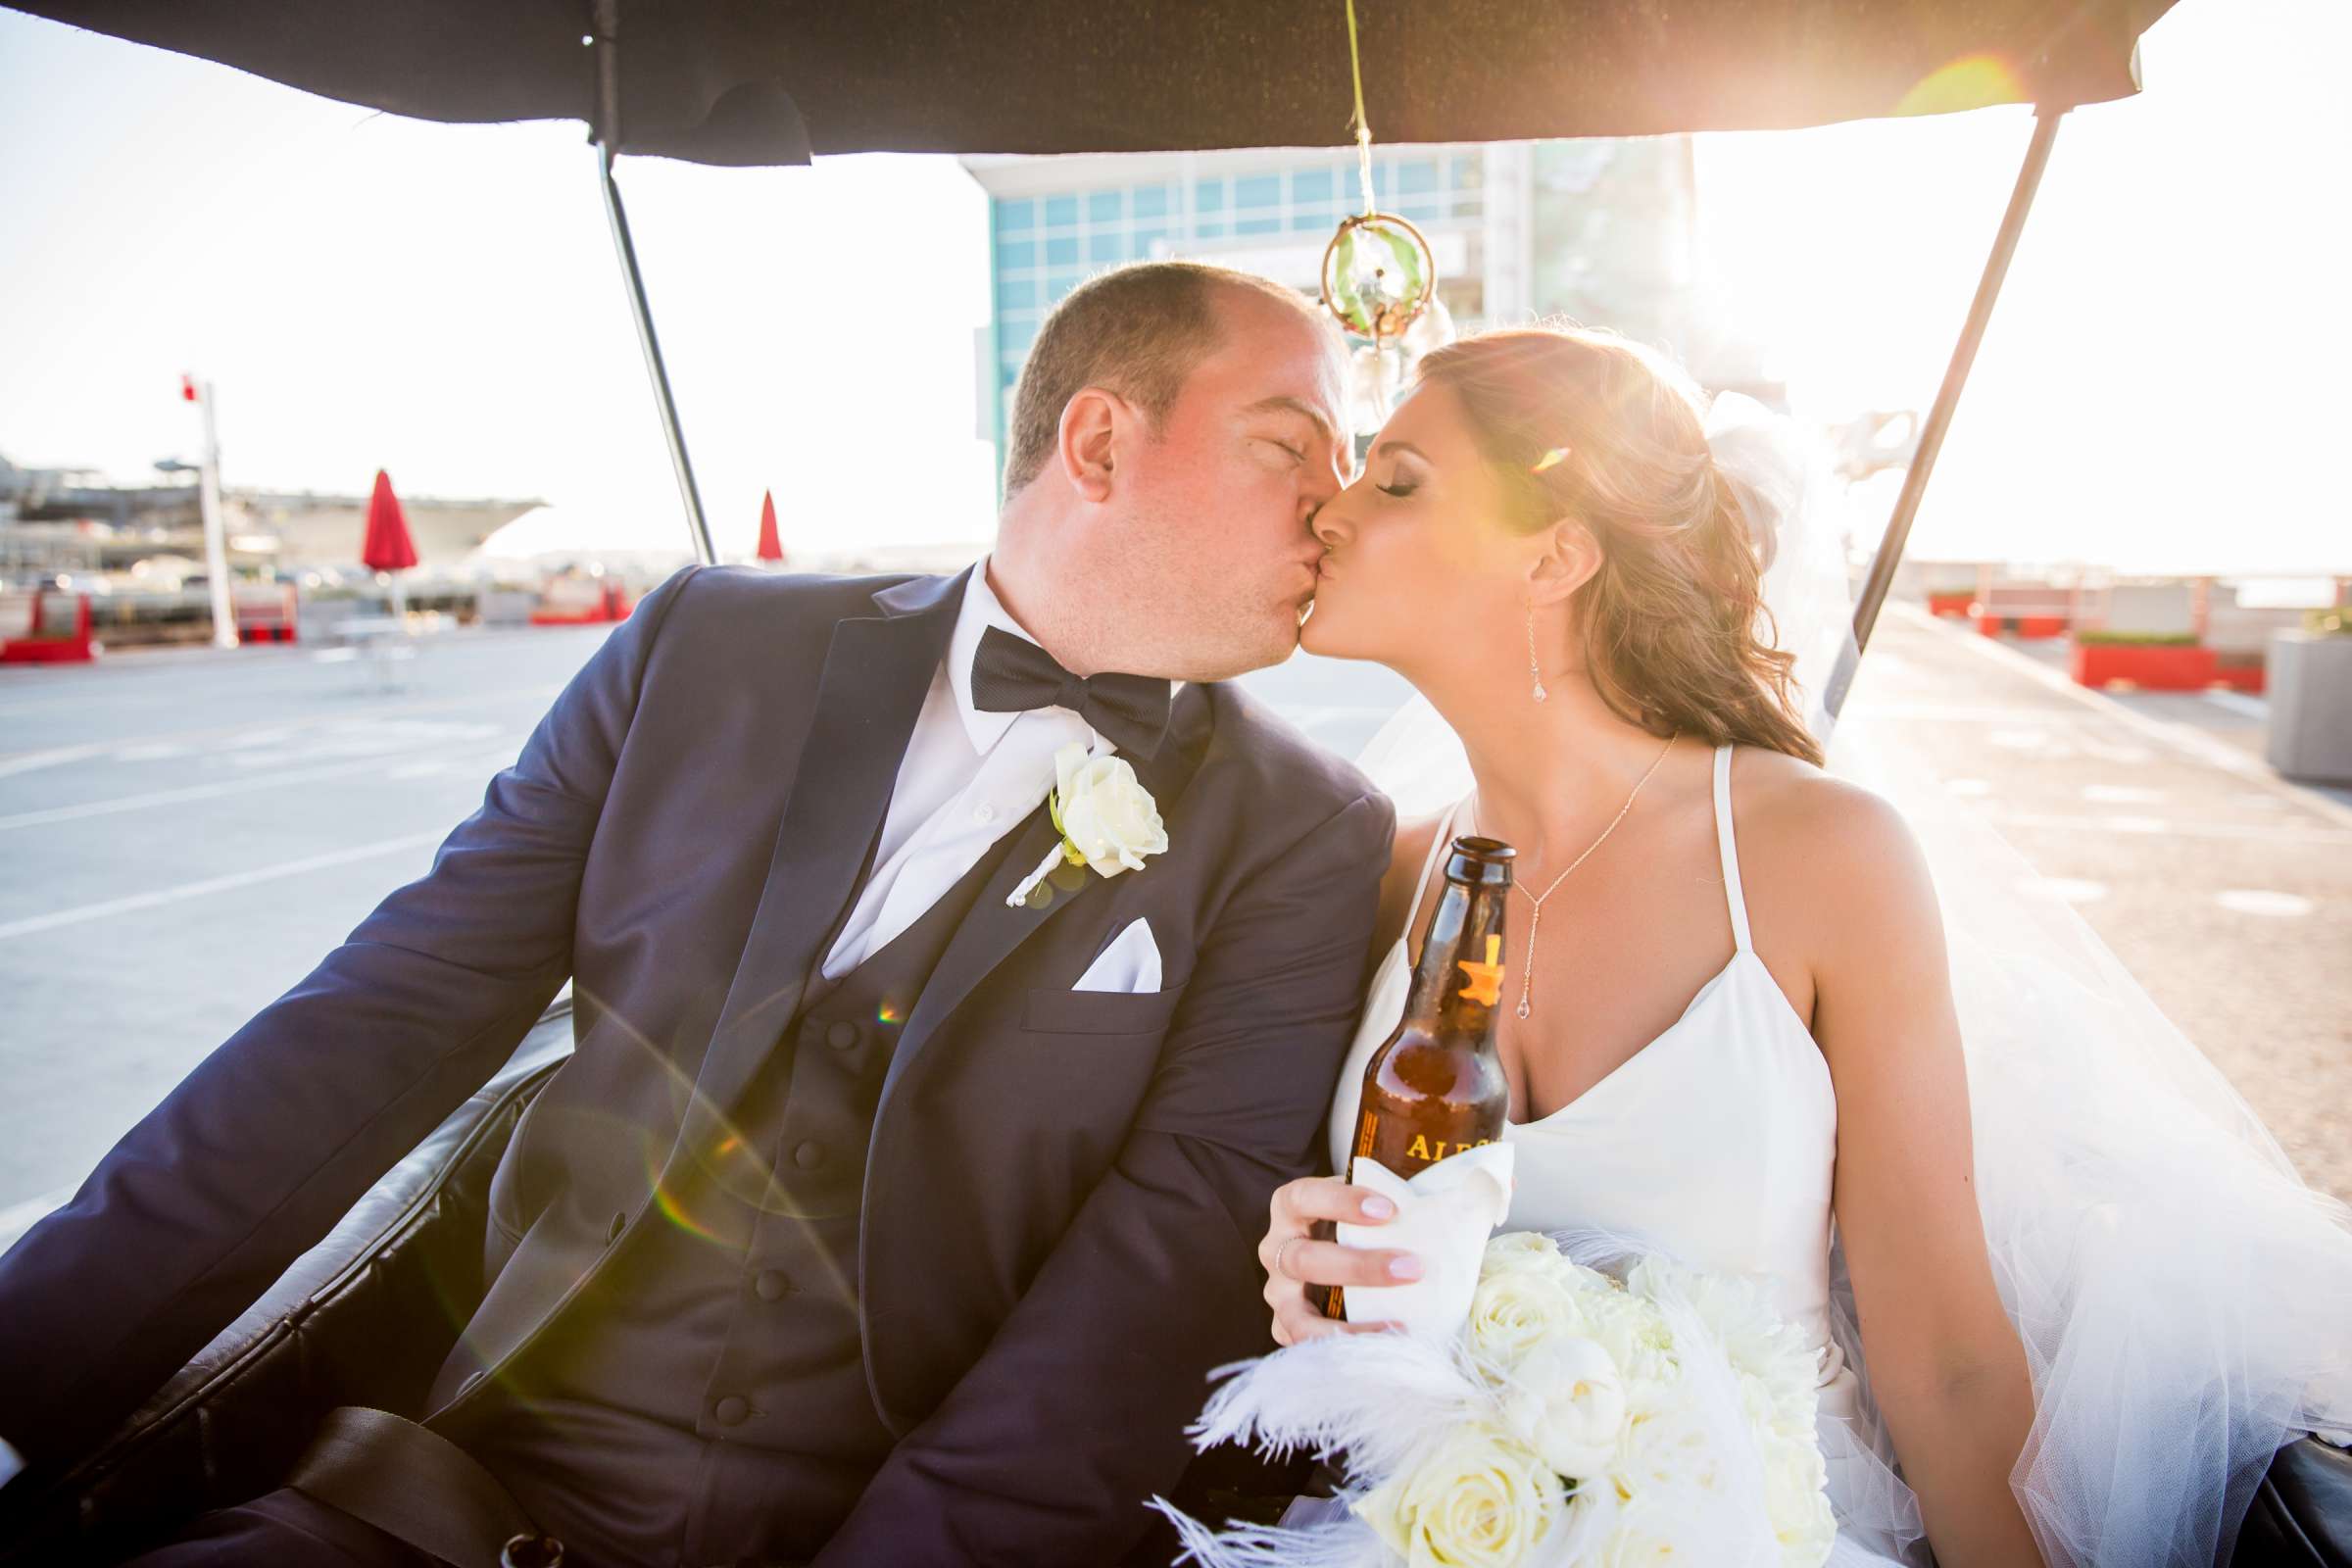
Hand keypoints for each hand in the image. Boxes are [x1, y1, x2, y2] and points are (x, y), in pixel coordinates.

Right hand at [1258, 1175, 1423, 1345]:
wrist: (1339, 1253)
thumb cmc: (1360, 1222)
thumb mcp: (1370, 1201)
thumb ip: (1402, 1194)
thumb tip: (1464, 1193)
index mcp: (1290, 1206)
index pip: (1304, 1197)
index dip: (1341, 1202)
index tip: (1389, 1210)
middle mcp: (1275, 1249)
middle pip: (1304, 1259)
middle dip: (1359, 1267)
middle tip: (1411, 1269)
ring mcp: (1278, 1293)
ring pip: (1298, 1315)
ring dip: (1348, 1325)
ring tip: (1398, 1327)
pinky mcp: (1286, 1326)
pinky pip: (1305, 1347)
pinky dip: (1342, 1351)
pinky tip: (1381, 1350)